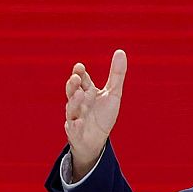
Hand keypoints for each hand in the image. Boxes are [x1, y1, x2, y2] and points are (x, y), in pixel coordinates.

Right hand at [63, 49, 126, 179]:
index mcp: (86, 91)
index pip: (82, 80)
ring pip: (72, 109)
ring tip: (79, 94)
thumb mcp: (113, 93)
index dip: (80, 73)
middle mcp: (78, 103)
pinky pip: (73, 129)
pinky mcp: (75, 132)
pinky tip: (79, 122)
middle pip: (72, 91)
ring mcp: (75, 117)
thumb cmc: (103, 115)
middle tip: (76, 77)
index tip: (80, 67)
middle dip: (73, 84)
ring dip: (74, 102)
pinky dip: (75, 125)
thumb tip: (120, 51)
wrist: (96, 140)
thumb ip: (117, 74)